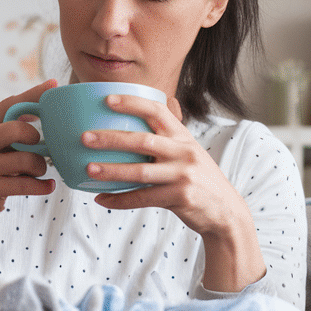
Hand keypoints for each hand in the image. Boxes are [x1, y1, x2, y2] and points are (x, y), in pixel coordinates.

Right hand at [0, 79, 59, 236]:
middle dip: (36, 138)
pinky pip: (26, 185)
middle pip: (17, 129)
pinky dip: (42, 186)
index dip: (32, 94)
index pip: (8, 105)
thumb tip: (37, 117)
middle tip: (39, 146)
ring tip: (40, 172)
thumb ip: (2, 137)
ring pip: (26, 160)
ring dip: (40, 167)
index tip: (53, 85)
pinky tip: (47, 186)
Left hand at [83, 94, 265, 290]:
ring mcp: (183, 175)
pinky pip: (143, 198)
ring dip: (112, 171)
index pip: (158, 111)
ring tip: (89, 169)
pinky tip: (101, 199)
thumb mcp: (191, 151)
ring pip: (140, 171)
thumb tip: (164, 101)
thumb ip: (174, 131)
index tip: (107, 99)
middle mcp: (184, 152)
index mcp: (183, 137)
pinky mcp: (180, 197)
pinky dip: (120, 200)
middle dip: (111, 138)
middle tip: (85, 137)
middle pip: (143, 140)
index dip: (132, 103)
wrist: (225, 211)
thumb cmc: (201, 178)